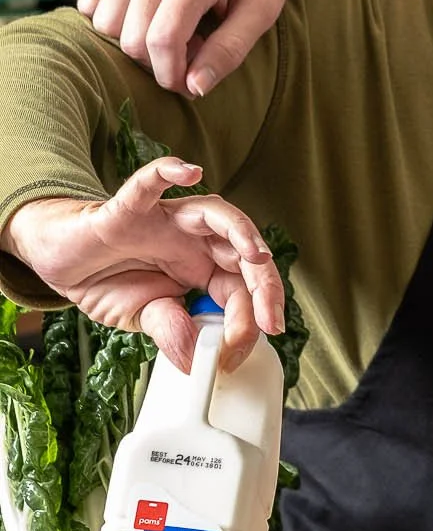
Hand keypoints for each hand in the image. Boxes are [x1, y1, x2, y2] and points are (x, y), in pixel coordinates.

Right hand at [2, 157, 284, 371]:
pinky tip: (189, 171)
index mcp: (205, 268)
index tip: (236, 354)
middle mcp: (196, 240)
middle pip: (244, 253)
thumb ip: (170, 329)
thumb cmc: (110, 282)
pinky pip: (149, 183)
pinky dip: (168, 172)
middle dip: (264, 286)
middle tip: (269, 320)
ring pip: (217, 215)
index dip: (248, 320)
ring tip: (257, 255)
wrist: (64, 262)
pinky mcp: (130, 208)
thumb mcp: (143, 316)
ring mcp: (168, 220)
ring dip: (242, 232)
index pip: (242, 290)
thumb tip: (192, 359)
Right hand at [78, 0, 295, 97]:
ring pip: (104, 23)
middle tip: (194, 49)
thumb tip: (194, 88)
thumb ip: (229, 51)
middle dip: (159, 61)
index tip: (191, 85)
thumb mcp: (263, 9)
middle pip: (131, 38)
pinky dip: (113, 20)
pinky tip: (148, 16)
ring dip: (134, 41)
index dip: (172, 76)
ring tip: (173, 29)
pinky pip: (90, 2)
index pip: (162, 41)